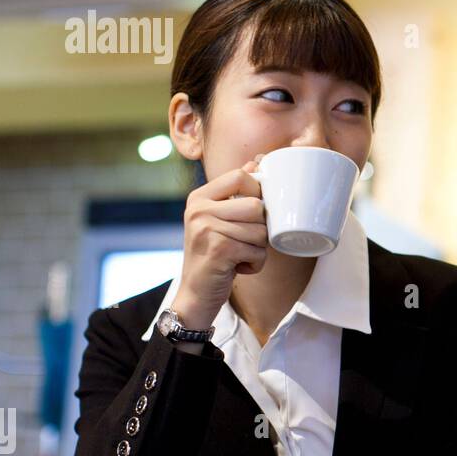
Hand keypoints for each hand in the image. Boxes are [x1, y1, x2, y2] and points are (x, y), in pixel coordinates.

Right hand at [172, 153, 268, 329]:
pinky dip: (255, 264)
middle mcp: (199, 209)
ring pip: (260, 230)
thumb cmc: (213, 255)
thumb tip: (256, 161)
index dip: (257, 193)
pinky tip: (237, 268)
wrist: (195, 294)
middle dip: (259, 228)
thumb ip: (234, 192)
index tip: (251, 215)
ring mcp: (206, 228)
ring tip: (239, 255)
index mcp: (199, 197)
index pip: (240, 176)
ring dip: (257, 249)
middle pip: (256, 204)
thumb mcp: (218, 219)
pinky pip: (258, 251)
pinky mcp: (218, 249)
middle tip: (243, 241)